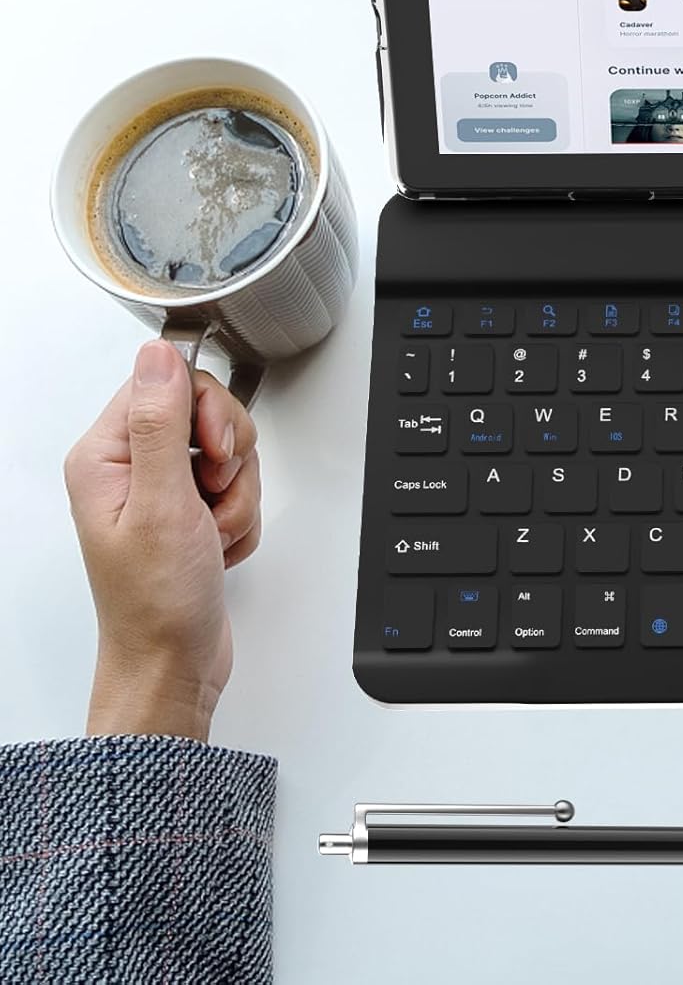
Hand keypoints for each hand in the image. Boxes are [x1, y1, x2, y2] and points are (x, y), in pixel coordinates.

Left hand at [64, 340, 262, 739]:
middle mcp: (130, 467)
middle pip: (206, 412)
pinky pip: (238, 485)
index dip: (208, 412)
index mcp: (105, 456)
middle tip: (214, 494)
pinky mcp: (189, 510)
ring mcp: (162, 489)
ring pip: (229, 450)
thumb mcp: (161, 503)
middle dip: (230, 458)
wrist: (172, 663)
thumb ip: (163, 422)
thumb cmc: (154, 601)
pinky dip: (241, 516)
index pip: (168, 383)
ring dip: (238, 494)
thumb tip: (158, 354)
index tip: (214, 454)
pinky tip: (218, 546)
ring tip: (214, 531)